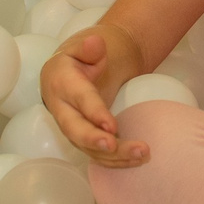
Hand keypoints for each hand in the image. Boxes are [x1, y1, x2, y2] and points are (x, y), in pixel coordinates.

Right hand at [42, 28, 147, 167]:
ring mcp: (72, 127)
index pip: (79, 100)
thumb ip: (89, 46)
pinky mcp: (83, 138)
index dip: (93, 113)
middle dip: (94, 141)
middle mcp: (63, 110)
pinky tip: (136, 160)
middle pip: (75, 130)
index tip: (110, 125)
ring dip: (113, 154)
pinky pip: (96, 154)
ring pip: (87, 147)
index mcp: (62, 84)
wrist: (75, 70)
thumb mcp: (84, 46)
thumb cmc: (83, 57)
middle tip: (113, 147)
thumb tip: (94, 43)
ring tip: (141, 153)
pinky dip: (115, 160)